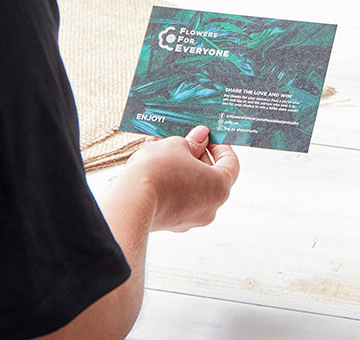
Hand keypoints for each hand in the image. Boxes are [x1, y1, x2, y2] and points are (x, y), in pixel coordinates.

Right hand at [117, 126, 239, 232]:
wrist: (129, 204)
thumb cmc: (159, 172)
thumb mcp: (178, 146)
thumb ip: (193, 141)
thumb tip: (201, 137)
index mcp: (220, 188)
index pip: (231, 164)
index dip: (221, 146)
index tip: (209, 136)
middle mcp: (210, 207)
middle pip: (209, 175)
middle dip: (195, 153)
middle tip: (184, 138)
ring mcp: (189, 219)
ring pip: (189, 184)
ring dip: (179, 164)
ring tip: (162, 145)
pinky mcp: (170, 223)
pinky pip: (176, 196)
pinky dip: (169, 179)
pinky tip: (152, 162)